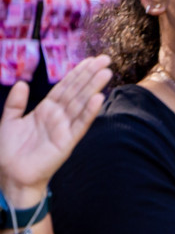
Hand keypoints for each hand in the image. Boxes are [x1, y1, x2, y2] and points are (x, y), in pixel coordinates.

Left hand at [0, 55, 108, 205]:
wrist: (11, 174)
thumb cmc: (9, 150)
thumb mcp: (8, 120)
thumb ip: (16, 102)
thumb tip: (22, 83)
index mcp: (46, 110)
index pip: (64, 87)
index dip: (77, 73)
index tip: (90, 59)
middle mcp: (58, 117)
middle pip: (77, 91)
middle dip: (90, 75)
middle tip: (105, 59)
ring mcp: (64, 128)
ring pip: (81, 104)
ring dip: (94, 88)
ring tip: (106, 73)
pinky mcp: (66, 142)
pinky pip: (80, 124)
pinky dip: (89, 112)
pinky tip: (98, 98)